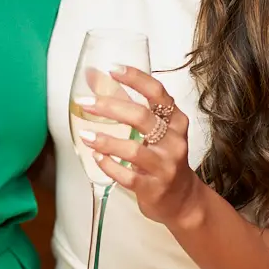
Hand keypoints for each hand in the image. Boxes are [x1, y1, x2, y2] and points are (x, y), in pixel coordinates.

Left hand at [80, 67, 203, 228]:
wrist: (182, 200)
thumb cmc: (163, 158)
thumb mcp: (153, 130)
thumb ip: (124, 102)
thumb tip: (93, 75)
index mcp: (175, 121)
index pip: (157, 93)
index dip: (135, 78)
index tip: (112, 69)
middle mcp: (174, 141)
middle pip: (142, 117)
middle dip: (111, 107)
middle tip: (86, 103)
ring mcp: (165, 166)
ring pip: (134, 150)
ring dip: (106, 141)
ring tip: (85, 136)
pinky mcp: (154, 188)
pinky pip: (128, 176)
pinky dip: (109, 166)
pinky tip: (97, 158)